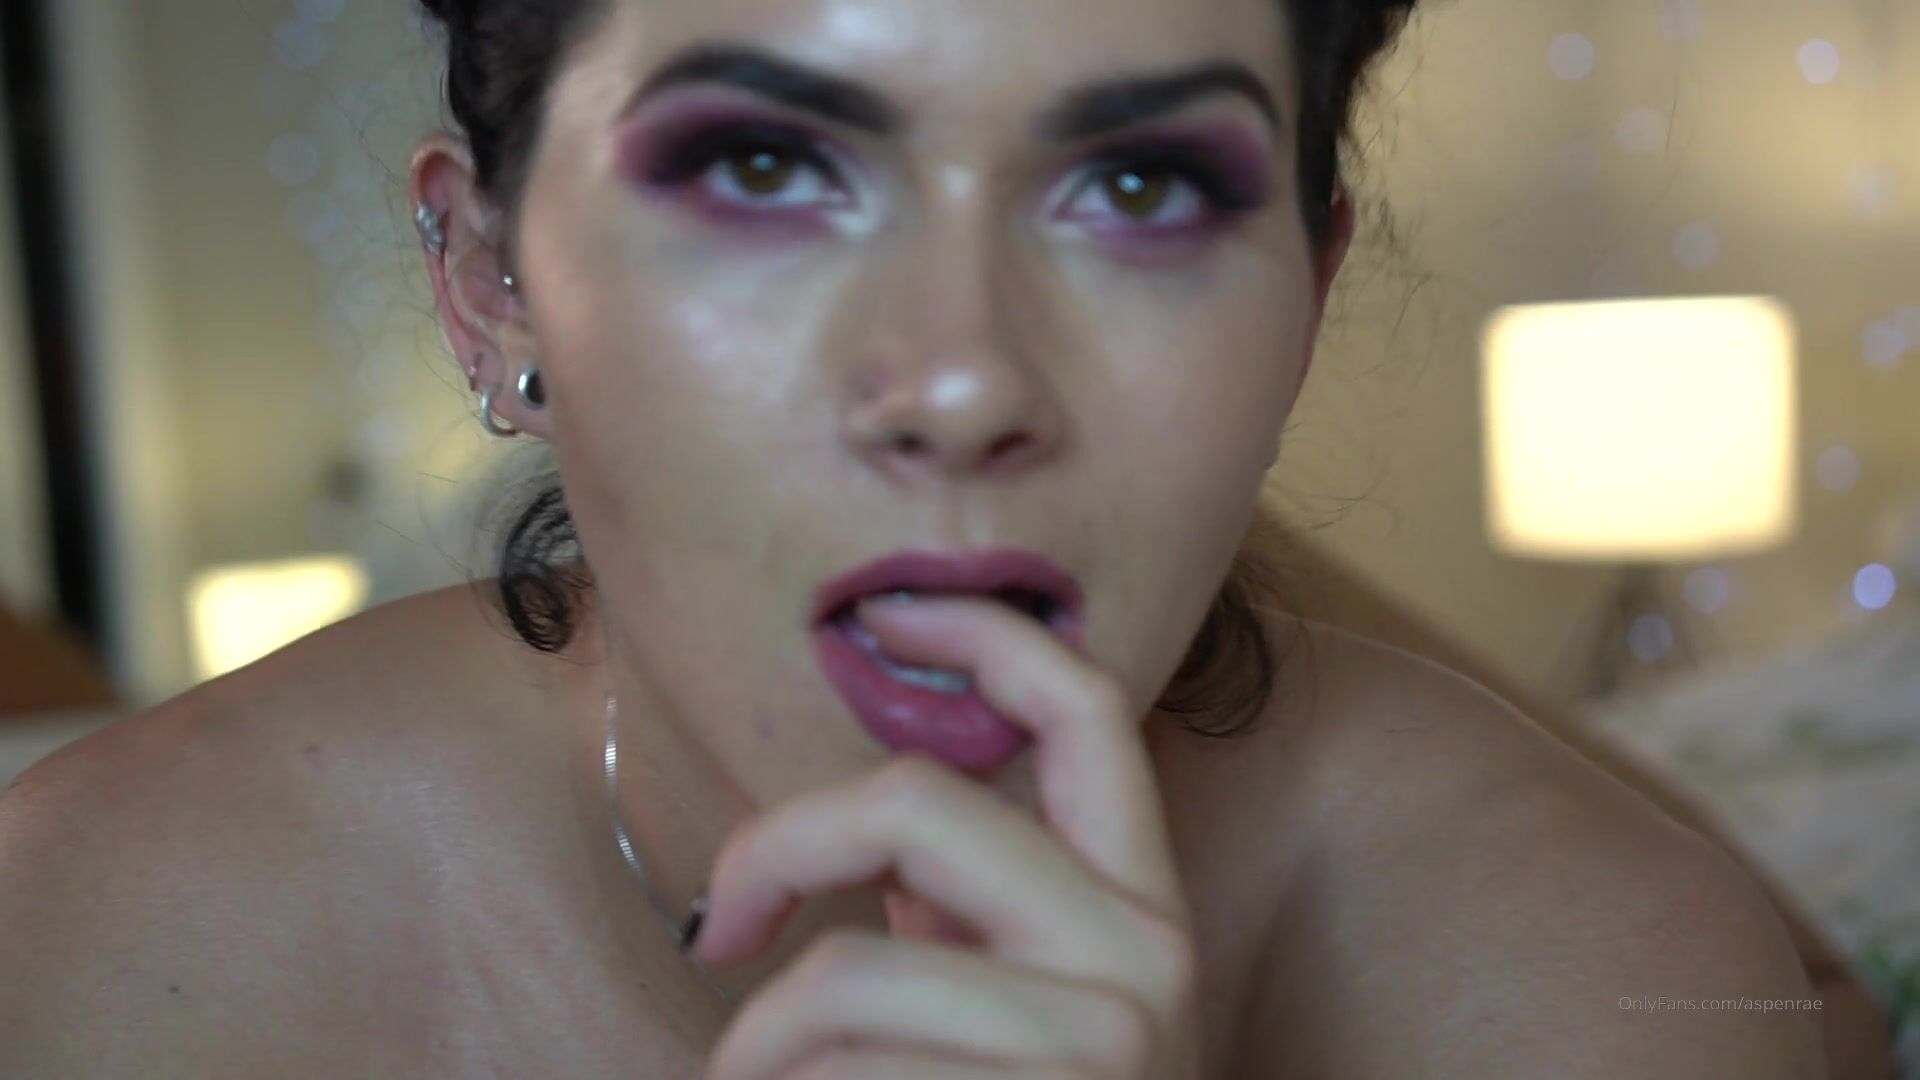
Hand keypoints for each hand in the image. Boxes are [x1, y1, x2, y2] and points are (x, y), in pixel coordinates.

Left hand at [694, 593, 1203, 1078]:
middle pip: (912, 801)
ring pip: (843, 973)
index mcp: (1141, 906)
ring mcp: (1096, 1040)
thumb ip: (973, 908)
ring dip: (756, 1045)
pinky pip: (839, 1072)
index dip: (984, 629)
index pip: (1088, 711)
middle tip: (717, 930)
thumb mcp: (1025, 1004)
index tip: (881, 610)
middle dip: (773, 853)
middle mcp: (1142, 955)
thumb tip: (846, 826)